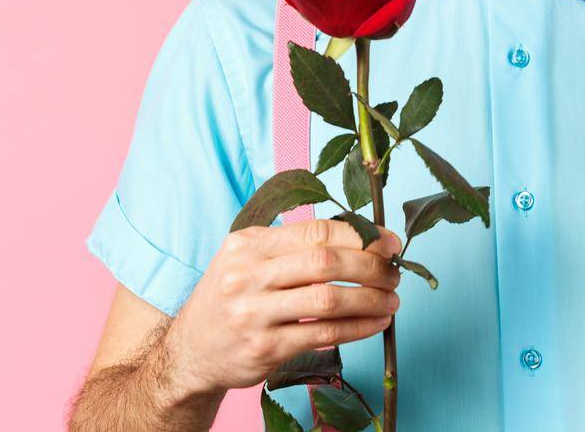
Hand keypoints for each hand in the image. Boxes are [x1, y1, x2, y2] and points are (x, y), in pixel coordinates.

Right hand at [160, 218, 403, 397]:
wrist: (189, 352)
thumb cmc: (230, 299)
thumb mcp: (246, 260)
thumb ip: (290, 247)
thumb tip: (360, 236)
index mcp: (247, 244)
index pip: (315, 230)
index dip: (360, 235)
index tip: (389, 242)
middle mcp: (247, 275)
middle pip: (325, 262)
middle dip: (371, 266)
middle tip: (395, 272)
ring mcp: (254, 314)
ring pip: (328, 299)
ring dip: (370, 299)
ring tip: (392, 300)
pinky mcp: (264, 349)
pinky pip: (323, 334)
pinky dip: (357, 328)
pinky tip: (375, 324)